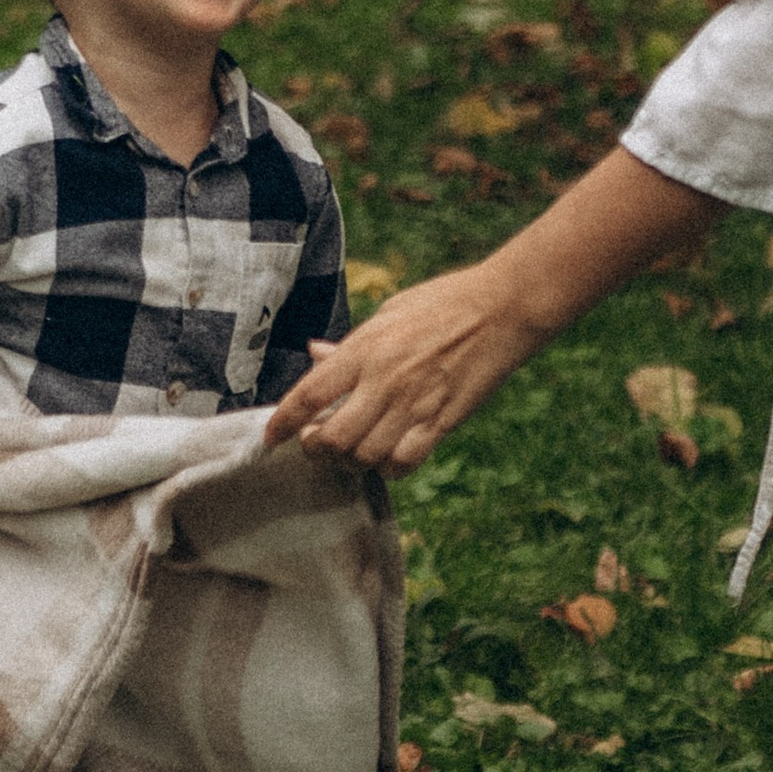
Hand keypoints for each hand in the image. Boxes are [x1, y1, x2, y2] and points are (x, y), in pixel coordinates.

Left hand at [264, 266, 537, 473]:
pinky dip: (388, 468)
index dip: (282, 422)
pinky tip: (385, 457)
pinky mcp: (441, 422)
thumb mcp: (389, 313)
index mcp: (365, 349)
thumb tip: (315, 355)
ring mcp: (413, 405)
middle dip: (315, 450)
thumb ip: (351, 344)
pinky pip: (404, 462)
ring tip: (349, 452)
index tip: (270, 437)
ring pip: (365, 457)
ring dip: (350, 462)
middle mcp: (383, 381)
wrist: (502, 310)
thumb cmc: (443, 303)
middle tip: (315, 446)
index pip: (308, 394)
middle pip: (332, 438)